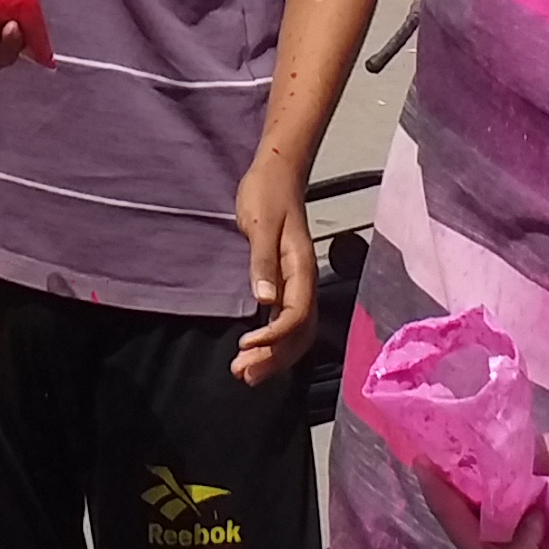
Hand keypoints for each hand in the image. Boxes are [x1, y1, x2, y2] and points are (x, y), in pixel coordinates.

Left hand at [230, 157, 320, 385]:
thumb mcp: (260, 223)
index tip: (246, 345)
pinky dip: (274, 342)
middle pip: (299, 332)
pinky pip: (287, 322)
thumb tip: (265, 300)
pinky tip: (256, 352)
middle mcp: (304, 281)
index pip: (296, 314)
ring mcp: (298, 284)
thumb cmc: (267, 194)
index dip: (274, 337)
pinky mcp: (287, 283)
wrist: (277, 173)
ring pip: (295, 332)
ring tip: (246, 373)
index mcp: (301, 268)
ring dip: (274, 356)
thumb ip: (262, 261)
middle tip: (243, 374)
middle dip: (274, 358)